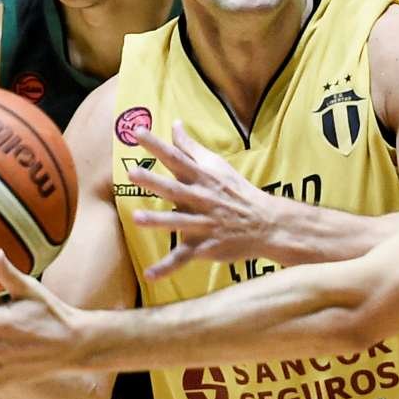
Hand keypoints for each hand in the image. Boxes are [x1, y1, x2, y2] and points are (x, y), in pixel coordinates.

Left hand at [128, 121, 275, 278]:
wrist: (266, 223)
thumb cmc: (236, 191)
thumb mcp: (217, 166)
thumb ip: (191, 147)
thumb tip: (176, 124)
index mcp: (203, 179)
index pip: (177, 158)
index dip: (158, 145)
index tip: (138, 132)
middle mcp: (202, 200)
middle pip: (175, 189)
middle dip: (155, 182)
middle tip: (133, 172)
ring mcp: (204, 224)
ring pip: (179, 223)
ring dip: (159, 222)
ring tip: (137, 219)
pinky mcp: (205, 247)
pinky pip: (184, 259)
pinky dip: (167, 268)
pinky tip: (149, 274)